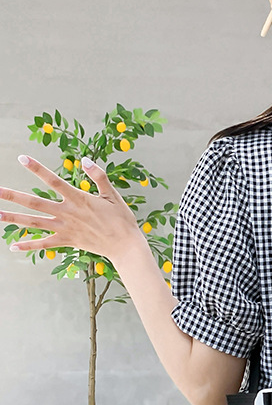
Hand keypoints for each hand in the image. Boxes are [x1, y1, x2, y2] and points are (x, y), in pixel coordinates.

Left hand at [1, 154, 142, 263]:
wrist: (126, 246)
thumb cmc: (122, 220)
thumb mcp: (113, 195)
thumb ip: (99, 176)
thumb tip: (85, 160)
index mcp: (78, 199)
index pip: (53, 181)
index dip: (37, 169)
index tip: (21, 158)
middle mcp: (68, 213)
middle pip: (34, 203)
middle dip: (12, 196)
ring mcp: (66, 228)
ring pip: (34, 223)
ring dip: (13, 219)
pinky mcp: (68, 241)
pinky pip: (45, 244)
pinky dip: (29, 245)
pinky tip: (13, 246)